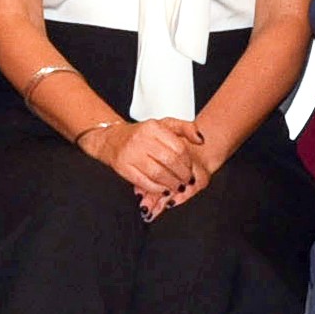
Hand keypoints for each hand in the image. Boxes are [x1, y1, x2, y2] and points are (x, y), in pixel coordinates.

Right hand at [82, 115, 208, 214]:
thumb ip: (185, 128)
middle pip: (170, 161)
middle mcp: (141, 139)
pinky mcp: (123, 167)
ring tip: (177, 186)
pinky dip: (157, 188)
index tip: (190, 168)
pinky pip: (144, 182)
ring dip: (171, 183)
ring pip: (158, 173)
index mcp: (153, 127)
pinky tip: (163, 188)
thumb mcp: (164, 125)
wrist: (113, 139)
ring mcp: (131, 154)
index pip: (178, 147)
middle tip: (187, 180)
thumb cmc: (142, 134)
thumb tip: (201, 140)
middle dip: (182, 174)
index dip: (187, 161)